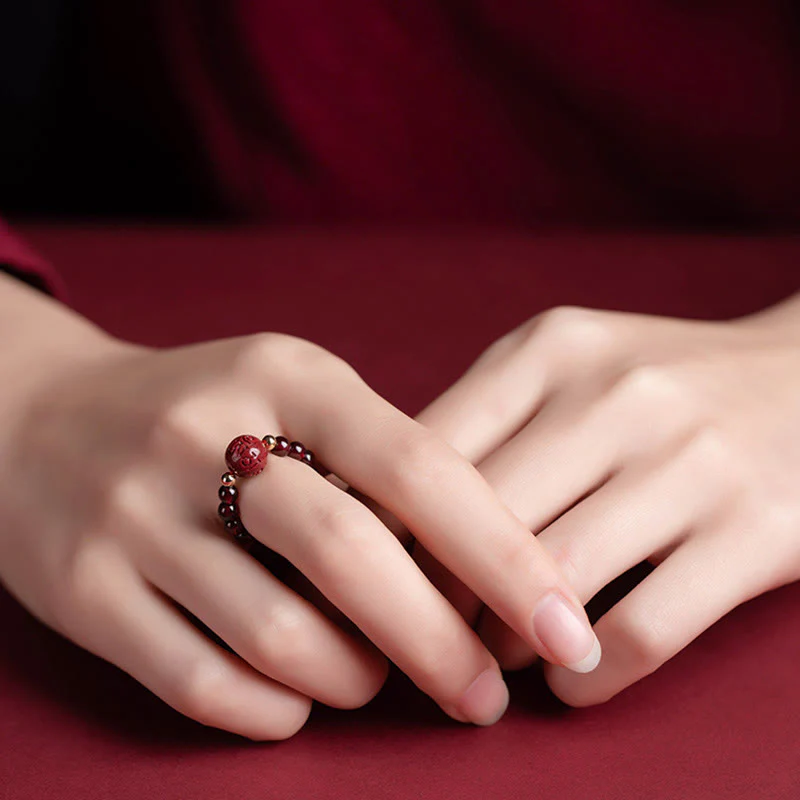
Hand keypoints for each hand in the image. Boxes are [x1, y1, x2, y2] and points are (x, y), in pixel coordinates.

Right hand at [0, 273, 598, 738]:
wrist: (45, 417)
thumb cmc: (207, 409)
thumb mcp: (292, 389)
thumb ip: (381, 457)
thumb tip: (484, 562)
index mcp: (287, 375)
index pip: (418, 465)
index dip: (504, 553)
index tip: (567, 625)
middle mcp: (206, 434)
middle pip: (351, 556)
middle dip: (439, 642)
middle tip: (487, 694)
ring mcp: (136, 513)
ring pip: (280, 635)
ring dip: (355, 679)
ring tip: (381, 682)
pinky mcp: (84, 587)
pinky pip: (202, 682)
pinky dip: (274, 708)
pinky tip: (301, 699)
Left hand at [412, 298, 799, 705]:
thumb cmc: (659, 382)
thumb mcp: (567, 363)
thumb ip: (483, 418)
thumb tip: (384, 509)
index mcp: (553, 350)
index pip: (430, 456)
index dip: (387, 532)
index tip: (371, 578)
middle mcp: (619, 397)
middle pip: (481, 525)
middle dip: (435, 598)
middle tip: (421, 634)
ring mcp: (692, 464)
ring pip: (551, 585)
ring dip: (503, 642)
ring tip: (492, 656)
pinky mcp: (757, 533)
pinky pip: (641, 632)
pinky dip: (587, 676)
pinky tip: (568, 677)